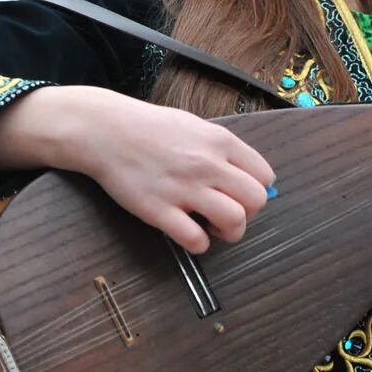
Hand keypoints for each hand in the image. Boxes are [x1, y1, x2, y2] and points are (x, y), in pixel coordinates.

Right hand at [1, 86, 274, 253]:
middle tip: (229, 213)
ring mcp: (184, 188)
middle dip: (249, 213)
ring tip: (214, 227)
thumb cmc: (151, 129)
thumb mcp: (196, 127)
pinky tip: (190, 234)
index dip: (257, 189)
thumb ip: (223, 150)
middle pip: (256, 201)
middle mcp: (208, 165)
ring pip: (234, 221)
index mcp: (220, 142)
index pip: (265, 176)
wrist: (106, 131)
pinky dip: (200, 244)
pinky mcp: (159, 210)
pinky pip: (196, 240)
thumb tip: (250, 176)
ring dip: (230, 232)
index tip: (241, 194)